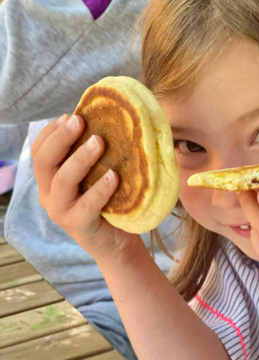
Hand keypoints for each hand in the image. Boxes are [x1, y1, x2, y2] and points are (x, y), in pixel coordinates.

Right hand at [32, 114, 141, 262]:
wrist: (116, 243)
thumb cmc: (107, 203)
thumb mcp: (94, 176)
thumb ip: (92, 156)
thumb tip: (105, 123)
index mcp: (50, 180)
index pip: (40, 151)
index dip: (51, 132)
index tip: (70, 116)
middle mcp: (49, 194)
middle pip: (45, 162)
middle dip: (61, 138)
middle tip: (80, 121)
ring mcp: (61, 211)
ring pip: (63, 181)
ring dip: (80, 159)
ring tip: (98, 142)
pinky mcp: (79, 226)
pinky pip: (87, 205)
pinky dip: (100, 189)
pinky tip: (114, 176)